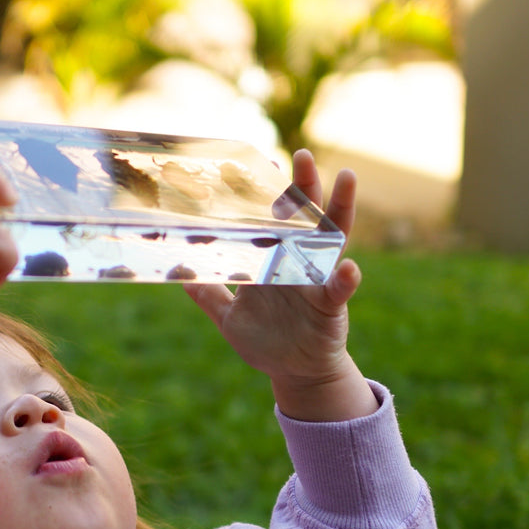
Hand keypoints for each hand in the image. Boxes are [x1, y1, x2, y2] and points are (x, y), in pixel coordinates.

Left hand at [183, 151, 377, 420]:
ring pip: (331, 240)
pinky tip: (349, 267)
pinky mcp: (330, 306)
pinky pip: (338, 290)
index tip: (262, 163)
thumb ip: (209, 296)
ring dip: (339, 210)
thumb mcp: (230, 318)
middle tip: (303, 156)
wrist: (294, 373)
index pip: (273, 220)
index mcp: (274, 262)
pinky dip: (344, 279)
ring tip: (346, 180)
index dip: (269, 193)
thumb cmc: (266, 342)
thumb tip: (179, 275)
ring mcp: (317, 281)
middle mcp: (298, 263)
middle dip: (305, 187)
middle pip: (305, 218)